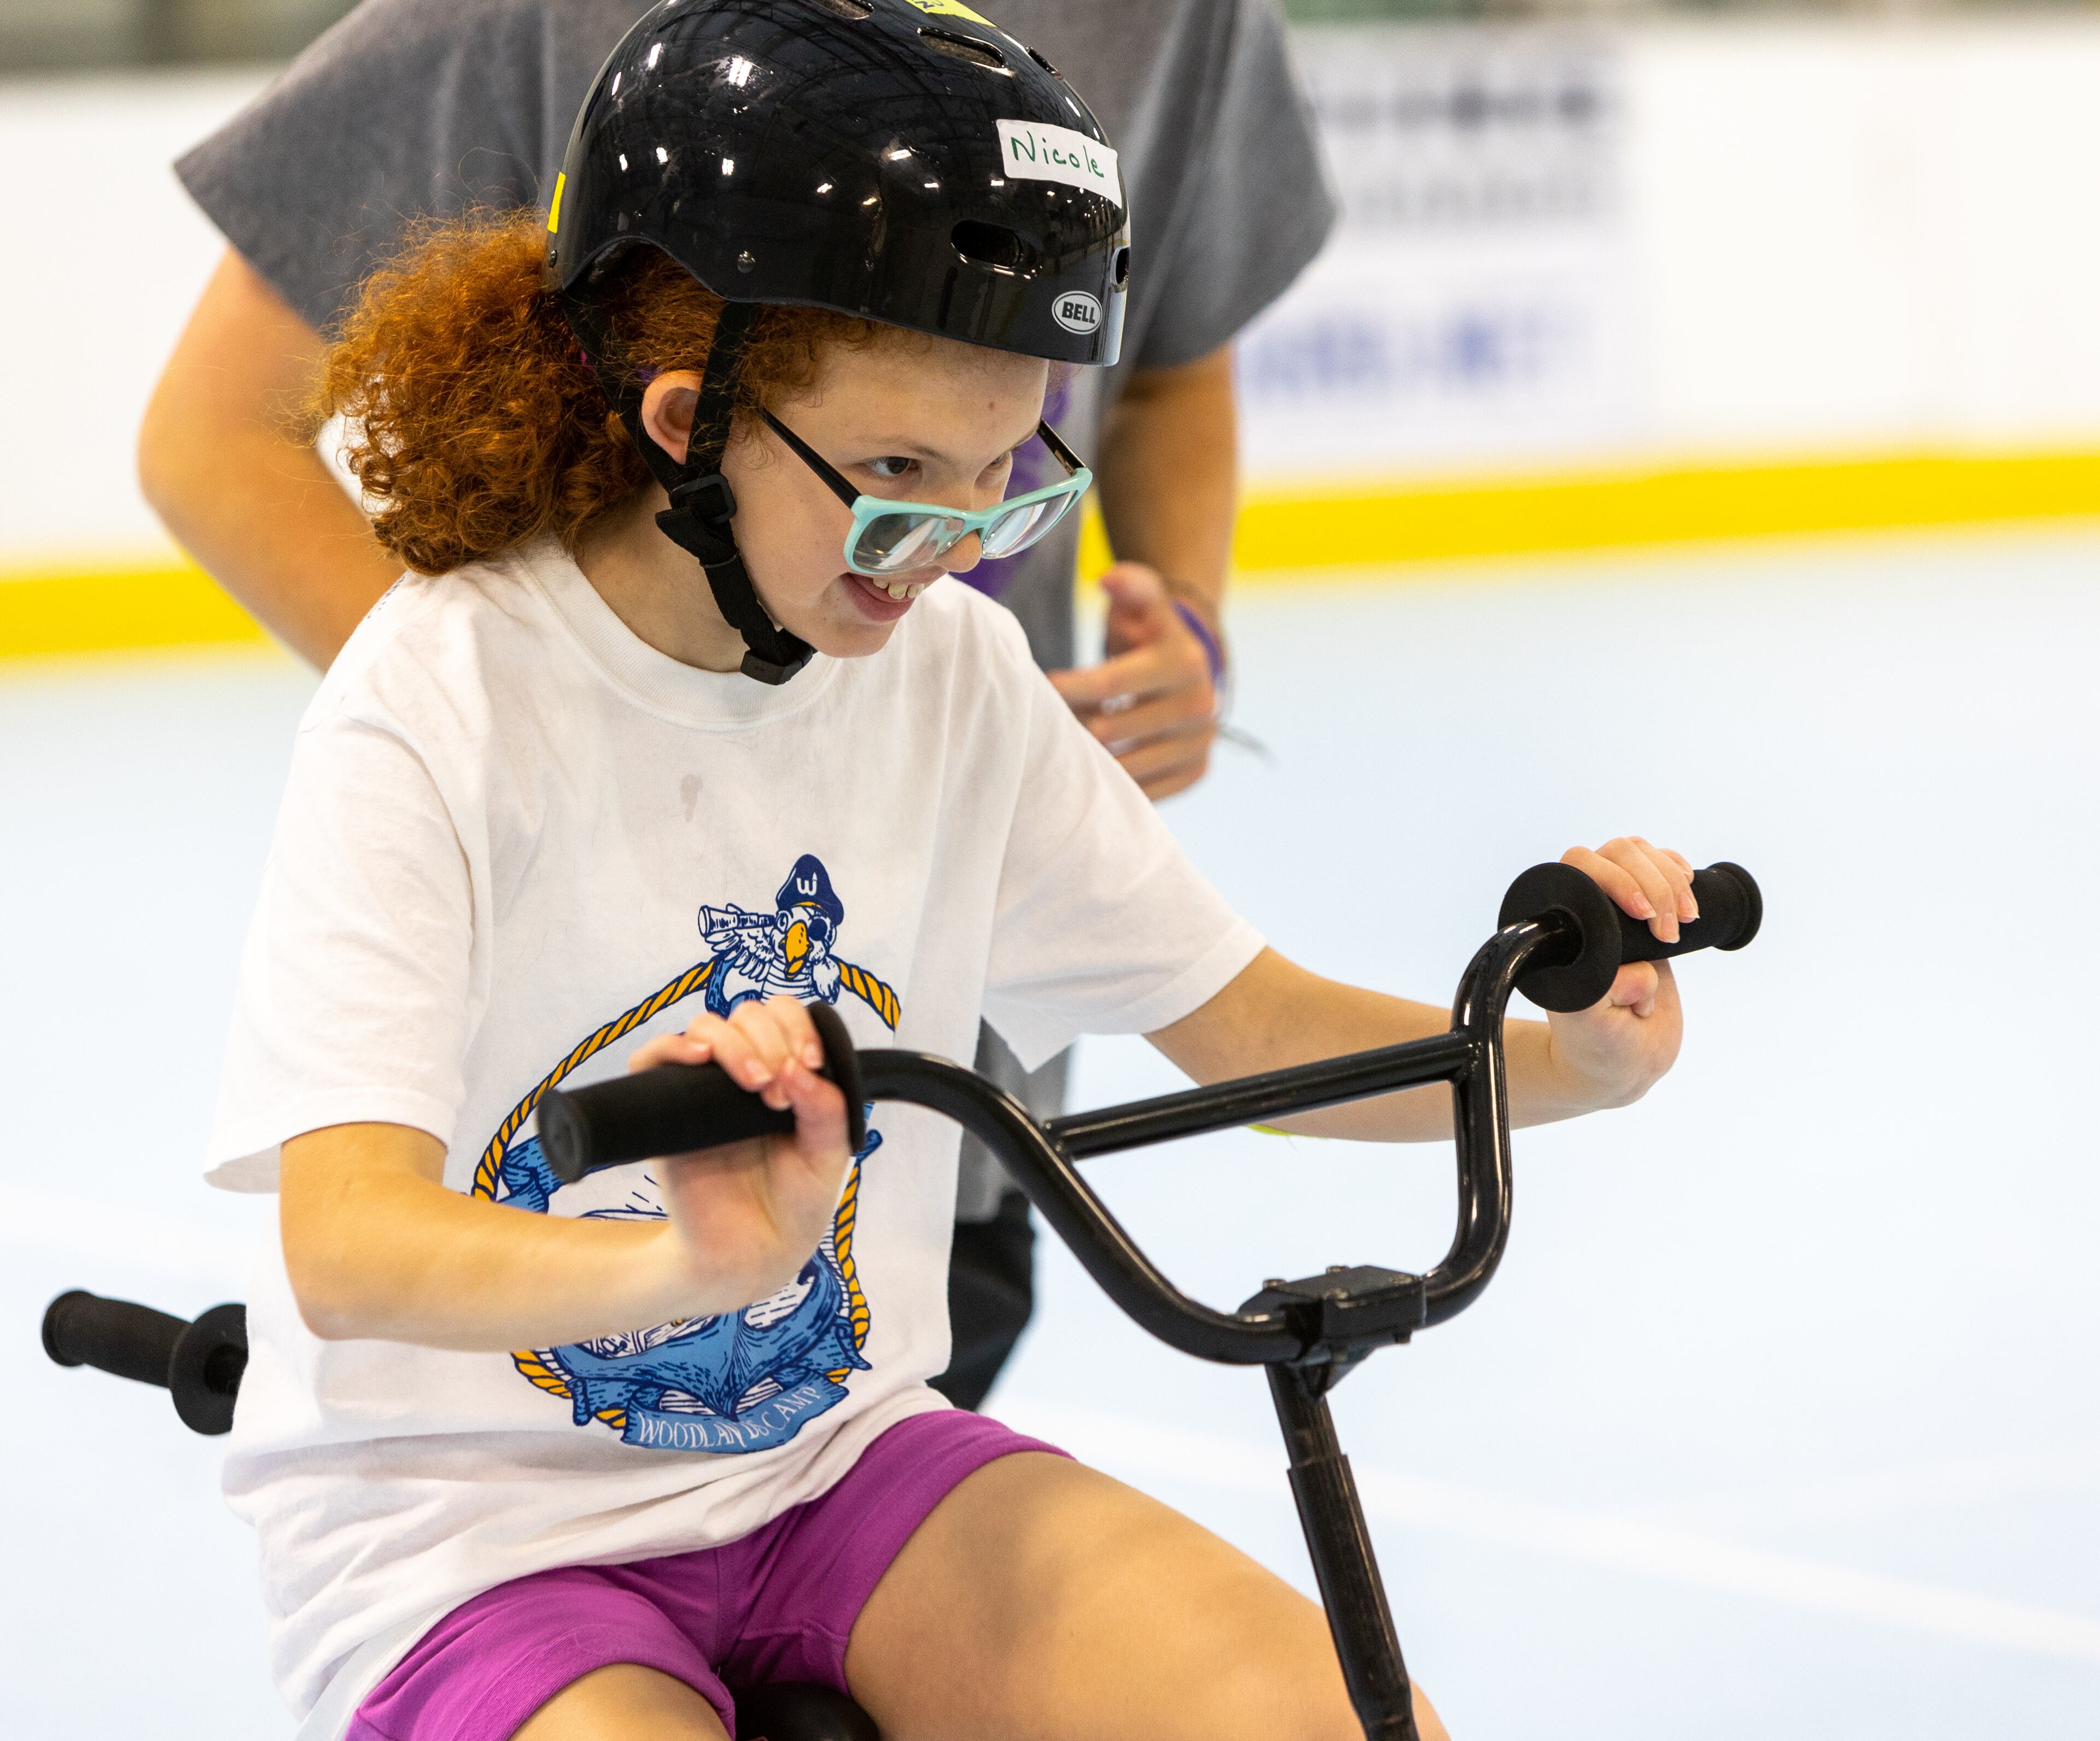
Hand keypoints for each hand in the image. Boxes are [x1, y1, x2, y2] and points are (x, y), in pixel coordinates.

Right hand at [624, 996, 851, 1311]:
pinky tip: (698, 1058)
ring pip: (706, 1028)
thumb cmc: (794, 1202)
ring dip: (736, 1045)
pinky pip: (652, 1059)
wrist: (753, 1255)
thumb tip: (798, 1068)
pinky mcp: (664, 1110)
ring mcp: (700, 1089)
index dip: (798, 1027)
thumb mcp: (828, 1154)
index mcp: (785, 1073)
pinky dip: (673, 1046)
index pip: (785, 1017)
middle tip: (781, 1095)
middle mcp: (741, 1074)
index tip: (812, 1063)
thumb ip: (826, 1109)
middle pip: (747, 1015)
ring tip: (758, 1086)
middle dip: (771, 1040)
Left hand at [1047, 562, 1219, 799]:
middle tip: (1046, 725)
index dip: (1068, 689)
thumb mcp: (1145, 601)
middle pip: (1112, 731)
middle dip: (1072, 728)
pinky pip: (1144, 792)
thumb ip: (1130, 585)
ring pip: (1125, 768)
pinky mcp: (1197, 772)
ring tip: (1069, 744)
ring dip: (1090, 759)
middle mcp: (1201, 705)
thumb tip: (1108, 578)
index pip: (1110, 683)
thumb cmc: (1150, 632)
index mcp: (1184, 661)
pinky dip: (1113, 783)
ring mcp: (1200, 743)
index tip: (1040, 690)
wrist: (1193, 671)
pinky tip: (1094, 767)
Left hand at [1544, 837, 1692, 1108]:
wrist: (1627, 1062)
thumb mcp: (1592, 1026)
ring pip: (1640, 854)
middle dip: (1654, 885)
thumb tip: (1634, 971)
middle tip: (1670, 936)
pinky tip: (1689, 898)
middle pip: (1617, 853)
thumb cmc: (1599, 1046)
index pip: (1579, 867)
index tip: (1644, 916)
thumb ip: (1599, 997)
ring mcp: (1615, 906)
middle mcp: (1582, 910)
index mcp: (1559, 927)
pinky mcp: (1646, 914)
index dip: (1616, 879)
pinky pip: (1661, 868)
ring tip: (1685, 925)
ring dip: (1671, 881)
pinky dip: (1679, 873)